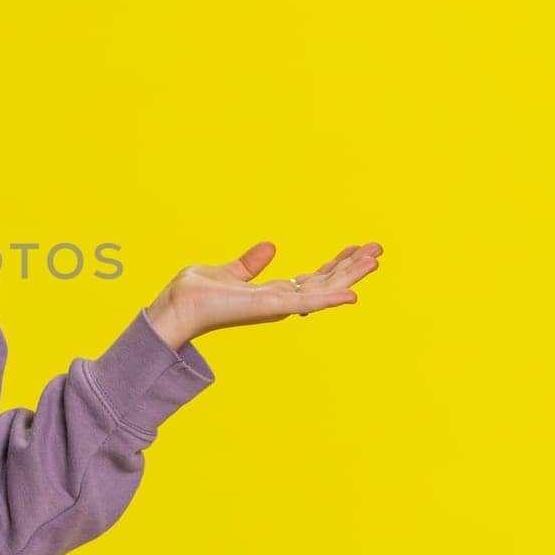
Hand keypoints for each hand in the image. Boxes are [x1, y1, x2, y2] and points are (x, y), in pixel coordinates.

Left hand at [144, 241, 382, 347]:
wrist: (176, 306)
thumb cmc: (195, 294)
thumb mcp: (229, 273)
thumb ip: (250, 264)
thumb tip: (270, 247)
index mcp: (272, 292)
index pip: (313, 279)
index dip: (336, 265)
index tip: (357, 249)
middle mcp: (279, 301)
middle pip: (325, 282)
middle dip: (352, 267)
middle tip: (378, 249)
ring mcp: (278, 306)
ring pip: (324, 289)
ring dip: (351, 275)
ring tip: (376, 259)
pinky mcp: (271, 306)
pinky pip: (307, 301)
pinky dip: (331, 297)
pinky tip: (353, 294)